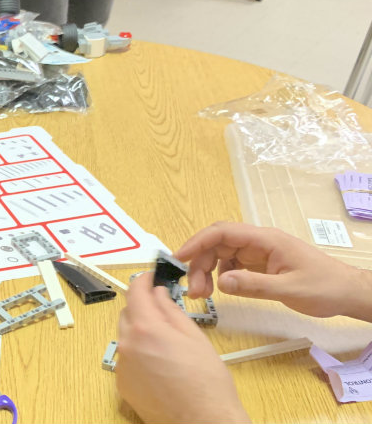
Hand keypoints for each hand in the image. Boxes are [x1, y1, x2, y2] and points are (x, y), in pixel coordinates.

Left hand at [116, 274, 248, 423]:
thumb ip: (171, 310)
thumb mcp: (194, 337)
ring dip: (141, 332)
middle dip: (142, 307)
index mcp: (146, 328)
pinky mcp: (122, 383)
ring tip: (167, 344)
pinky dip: (139, 354)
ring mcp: (122, 366)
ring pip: (127, 337)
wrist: (202, 421)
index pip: (135, 292)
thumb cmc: (206, 385)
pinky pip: (127, 359)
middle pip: (128, 313)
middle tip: (162, 309)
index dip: (143, 281)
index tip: (150, 277)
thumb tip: (159, 294)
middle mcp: (127, 345)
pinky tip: (160, 364)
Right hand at [177, 222, 371, 319]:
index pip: (222, 232)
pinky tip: (221, 290)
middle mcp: (258, 242)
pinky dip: (221, 276)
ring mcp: (259, 253)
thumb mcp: (290, 289)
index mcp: (265, 240)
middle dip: (200, 263)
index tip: (179, 258)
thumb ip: (254, 285)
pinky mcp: (260, 265)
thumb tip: (221, 282)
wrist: (348, 293)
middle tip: (194, 290)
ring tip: (204, 294)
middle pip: (217, 244)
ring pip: (222, 254)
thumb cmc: (325, 287)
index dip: (198, 242)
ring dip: (207, 271)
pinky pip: (232, 265)